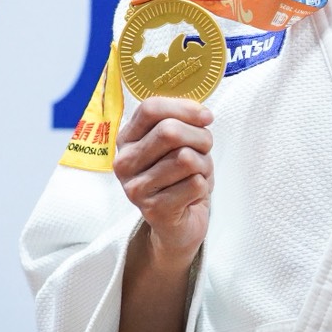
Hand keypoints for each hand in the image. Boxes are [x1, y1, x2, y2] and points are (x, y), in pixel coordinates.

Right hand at [114, 96, 214, 264]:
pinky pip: (194, 183)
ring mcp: (136, 188)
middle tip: (204, 151)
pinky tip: (192, 194)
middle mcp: (125, 163)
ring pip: (185, 158)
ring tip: (195, 175)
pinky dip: (203, 186)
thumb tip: (202, 114)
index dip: (184, 108)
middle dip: (199, 138)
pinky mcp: (154, 210)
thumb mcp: (178, 143)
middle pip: (169, 131)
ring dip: (202, 164)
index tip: (206, 117)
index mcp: (127, 140)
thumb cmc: (180, 177)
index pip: (150, 109)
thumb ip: (182, 122)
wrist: (179, 223)